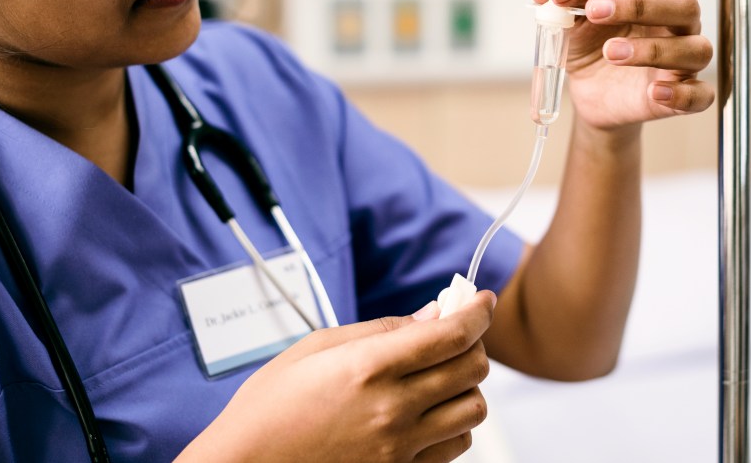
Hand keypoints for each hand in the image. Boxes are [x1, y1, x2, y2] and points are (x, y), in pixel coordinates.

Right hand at [178, 291, 495, 462]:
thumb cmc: (268, 408)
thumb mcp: (316, 348)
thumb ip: (382, 329)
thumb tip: (431, 314)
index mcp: (369, 368)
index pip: (452, 335)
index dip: (477, 312)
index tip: (482, 301)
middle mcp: (391, 409)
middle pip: (473, 369)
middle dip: (473, 343)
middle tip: (456, 334)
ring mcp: (399, 448)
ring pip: (473, 410)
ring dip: (466, 386)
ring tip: (440, 375)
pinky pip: (455, 446)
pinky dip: (453, 424)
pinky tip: (428, 411)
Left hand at [529, 0, 713, 131]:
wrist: (592, 94)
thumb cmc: (591, 46)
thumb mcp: (568, 22)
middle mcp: (679, 21)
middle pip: (682, 3)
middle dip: (639, 5)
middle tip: (594, 12)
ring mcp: (686, 59)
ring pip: (694, 48)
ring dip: (653, 49)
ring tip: (611, 53)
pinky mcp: (685, 95)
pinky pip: (701, 95)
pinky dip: (682, 95)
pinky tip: (653, 93)